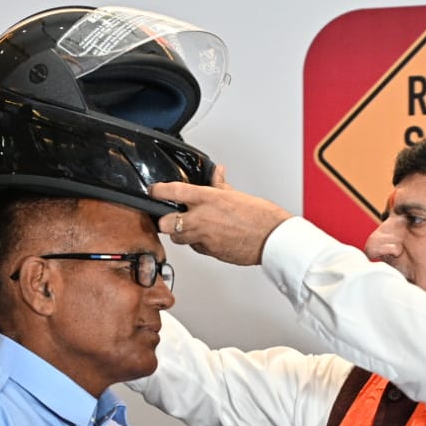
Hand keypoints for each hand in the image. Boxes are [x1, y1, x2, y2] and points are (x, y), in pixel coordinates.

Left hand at [150, 165, 292, 265]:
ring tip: (187, 229)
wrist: (272, 238)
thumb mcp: (237, 194)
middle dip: (164, 221)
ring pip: (177, 239)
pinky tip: (207, 239)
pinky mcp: (211, 252)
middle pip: (165, 223)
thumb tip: (217, 174)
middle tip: (168, 218)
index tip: (153, 191)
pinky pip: (196, 248)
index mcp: (207, 198)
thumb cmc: (260, 216)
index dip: (158, 191)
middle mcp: (202, 218)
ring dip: (179, 235)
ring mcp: (204, 237)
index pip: (173, 191)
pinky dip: (198, 244)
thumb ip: (221, 185)